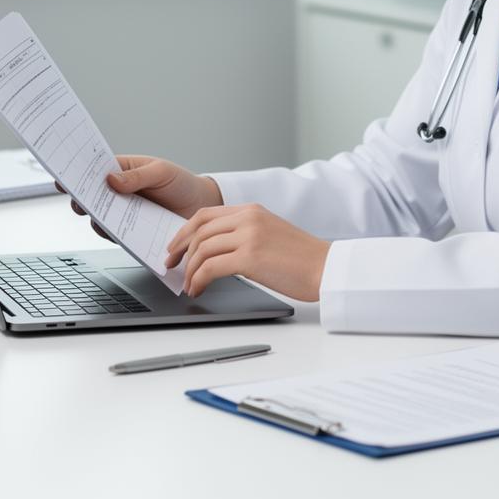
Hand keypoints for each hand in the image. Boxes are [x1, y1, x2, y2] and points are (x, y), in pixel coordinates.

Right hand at [54, 154, 222, 239]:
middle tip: (78, 201)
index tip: (62, 177)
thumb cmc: (181, 183)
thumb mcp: (161, 172)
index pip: (94, 170)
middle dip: (80, 199)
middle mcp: (119, 193)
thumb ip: (137, 176)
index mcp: (122, 171)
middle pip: (91, 196)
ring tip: (96, 217)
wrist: (200, 206)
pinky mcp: (131, 232)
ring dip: (95, 218)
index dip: (77, 173)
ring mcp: (124, 213)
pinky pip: (116, 235)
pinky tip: (114, 233)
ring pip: (99, 218)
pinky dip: (112, 234)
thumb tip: (110, 179)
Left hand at [164, 202, 330, 301]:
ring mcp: (249, 236)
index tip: (175, 247)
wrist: (326, 267)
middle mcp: (248, 218)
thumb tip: (214, 250)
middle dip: (180, 250)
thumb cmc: (302, 258)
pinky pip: (210, 268)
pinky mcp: (250, 257)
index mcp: (251, 210)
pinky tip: (199, 289)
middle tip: (171, 266)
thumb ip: (244, 233)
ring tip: (190, 285)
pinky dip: (199, 280)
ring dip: (190, 270)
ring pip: (202, 250)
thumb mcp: (270, 233)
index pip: (205, 214)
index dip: (184, 231)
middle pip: (199, 230)